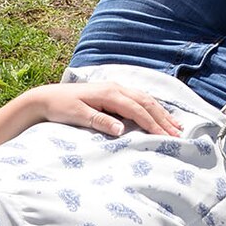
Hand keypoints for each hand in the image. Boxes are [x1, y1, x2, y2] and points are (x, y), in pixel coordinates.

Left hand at [33, 82, 181, 138]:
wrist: (46, 98)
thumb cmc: (61, 107)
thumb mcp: (78, 115)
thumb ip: (100, 121)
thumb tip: (121, 129)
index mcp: (109, 93)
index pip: (137, 109)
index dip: (152, 123)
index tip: (165, 137)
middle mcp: (116, 88)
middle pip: (146, 102)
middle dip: (163, 118)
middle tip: (179, 134)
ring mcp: (116, 88)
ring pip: (145, 99)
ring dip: (161, 112)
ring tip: (176, 125)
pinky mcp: (113, 92)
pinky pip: (139, 99)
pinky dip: (152, 107)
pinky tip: (158, 115)